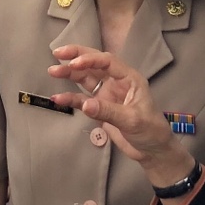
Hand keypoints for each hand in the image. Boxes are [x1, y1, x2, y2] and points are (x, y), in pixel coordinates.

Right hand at [46, 46, 197, 185]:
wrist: (152, 151)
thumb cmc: (150, 131)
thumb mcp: (132, 120)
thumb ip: (108, 111)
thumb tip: (84, 105)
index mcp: (129, 78)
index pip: (108, 62)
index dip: (90, 59)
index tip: (73, 62)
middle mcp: (117, 82)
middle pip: (94, 64)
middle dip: (76, 57)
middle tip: (57, 53)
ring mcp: (107, 94)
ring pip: (85, 78)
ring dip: (70, 74)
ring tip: (52, 70)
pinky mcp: (100, 107)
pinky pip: (82, 99)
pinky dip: (70, 98)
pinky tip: (57, 98)